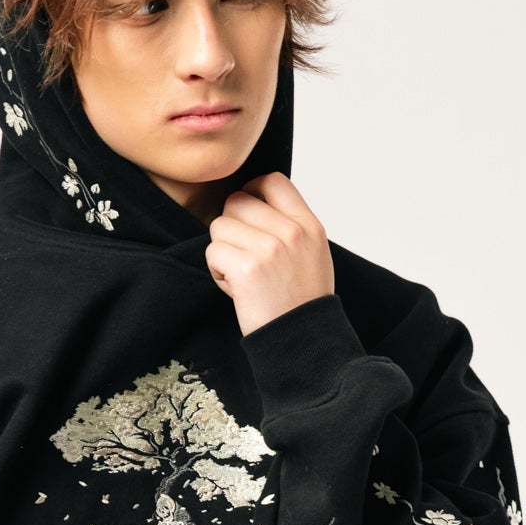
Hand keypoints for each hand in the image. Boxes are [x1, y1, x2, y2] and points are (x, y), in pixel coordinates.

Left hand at [204, 171, 333, 338]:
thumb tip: (253, 201)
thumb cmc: (302, 302)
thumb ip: (289, 226)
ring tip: (243, 277)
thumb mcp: (312, 255)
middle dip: (231, 229)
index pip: (273, 181)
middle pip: (236, 202)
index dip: (251, 191)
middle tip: (244, 257)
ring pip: (220, 227)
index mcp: (309, 225)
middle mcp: (291, 231)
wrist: (304, 343)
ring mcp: (270, 248)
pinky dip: (218, 273)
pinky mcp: (247, 268)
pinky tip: (237, 290)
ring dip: (223, 252)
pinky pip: (213, 253)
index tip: (248, 214)